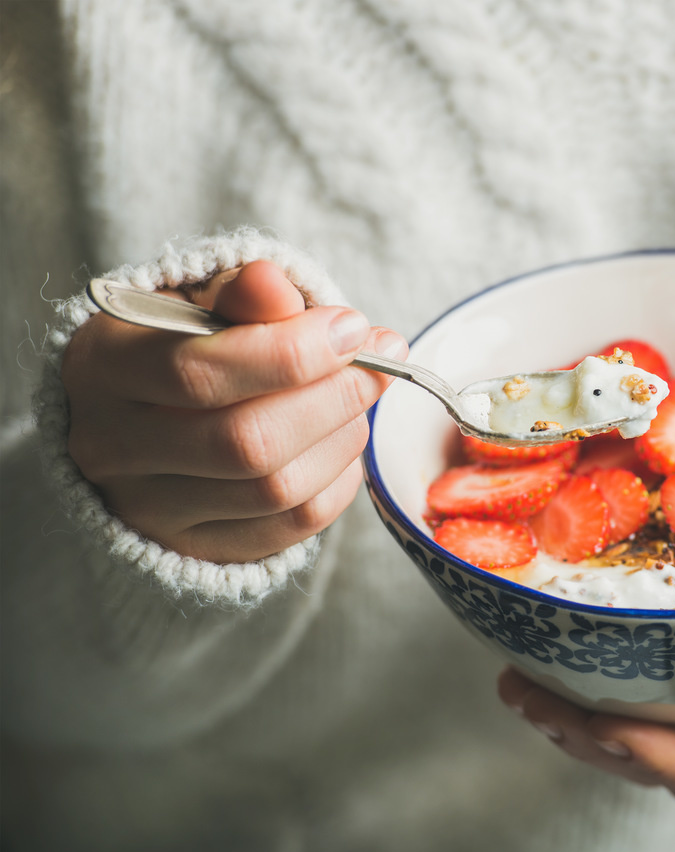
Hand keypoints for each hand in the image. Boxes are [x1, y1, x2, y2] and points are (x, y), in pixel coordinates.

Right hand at [62, 260, 405, 562]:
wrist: (143, 416)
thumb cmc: (183, 345)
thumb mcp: (202, 303)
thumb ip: (242, 294)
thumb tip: (276, 284)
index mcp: (102, 368)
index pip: (200, 372)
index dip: (293, 352)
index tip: (354, 327)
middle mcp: (112, 447)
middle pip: (247, 442)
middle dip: (332, 399)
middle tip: (375, 366)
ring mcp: (150, 509)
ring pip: (276, 489)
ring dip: (341, 438)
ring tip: (358, 399)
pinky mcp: (197, 547)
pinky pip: (293, 525)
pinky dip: (338, 480)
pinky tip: (340, 443)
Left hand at [496, 667, 674, 808]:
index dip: (654, 757)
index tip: (607, 721)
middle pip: (643, 759)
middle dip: (580, 733)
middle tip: (525, 693)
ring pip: (624, 731)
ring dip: (567, 710)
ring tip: (517, 679)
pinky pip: (627, 694)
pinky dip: (587, 678)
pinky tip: (548, 646)